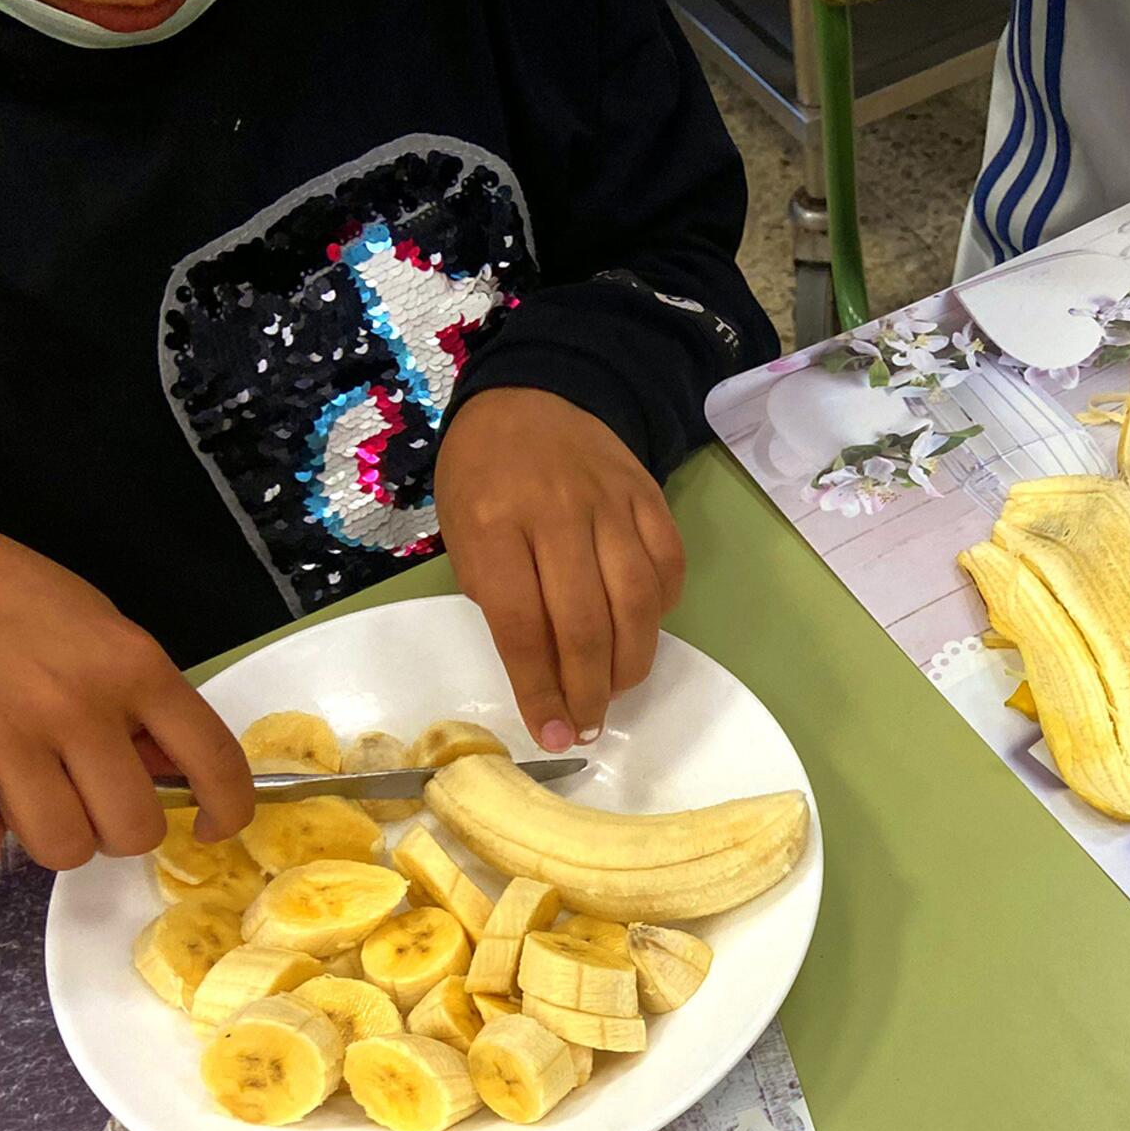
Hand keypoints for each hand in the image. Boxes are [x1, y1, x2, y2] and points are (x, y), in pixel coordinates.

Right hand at [0, 536, 253, 870]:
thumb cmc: (27, 604)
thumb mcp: (109, 639)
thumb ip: (147, 707)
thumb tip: (174, 776)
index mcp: (136, 669)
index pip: (214, 761)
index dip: (229, 811)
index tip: (215, 827)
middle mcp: (81, 705)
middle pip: (134, 827)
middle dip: (122, 830)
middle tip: (100, 804)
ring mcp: (16, 732)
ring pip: (66, 844)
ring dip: (63, 834)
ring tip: (45, 797)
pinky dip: (5, 827)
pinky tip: (5, 792)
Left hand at [434, 389, 683, 752]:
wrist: (530, 396)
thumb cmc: (482, 476)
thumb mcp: (461, 534)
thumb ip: (497, 597)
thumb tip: (543, 675)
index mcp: (494, 523)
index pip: (522, 625)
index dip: (540, 690)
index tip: (552, 734)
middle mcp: (556, 512)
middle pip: (586, 623)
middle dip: (588, 690)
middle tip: (586, 725)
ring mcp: (610, 502)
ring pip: (637, 603)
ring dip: (630, 663)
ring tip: (614, 688)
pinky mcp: (649, 497)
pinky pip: (668, 569)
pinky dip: (659, 613)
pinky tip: (638, 630)